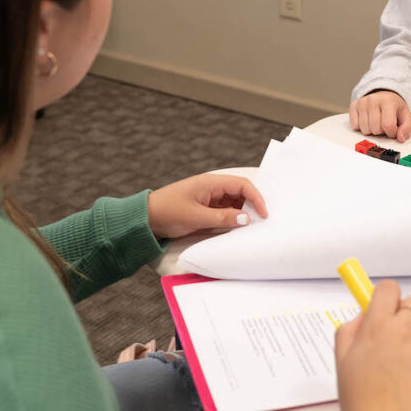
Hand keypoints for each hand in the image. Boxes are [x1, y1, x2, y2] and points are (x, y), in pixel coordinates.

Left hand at [147, 174, 268, 239]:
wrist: (146, 218)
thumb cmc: (168, 212)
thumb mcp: (197, 217)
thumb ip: (223, 218)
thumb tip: (247, 218)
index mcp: (211, 182)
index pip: (242, 185)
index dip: (256, 198)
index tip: (264, 214)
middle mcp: (212, 187)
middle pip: (240, 192)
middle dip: (252, 205)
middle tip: (262, 221)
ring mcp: (209, 197)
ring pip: (234, 202)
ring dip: (243, 213)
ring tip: (251, 227)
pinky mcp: (205, 207)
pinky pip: (225, 210)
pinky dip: (233, 217)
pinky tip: (237, 227)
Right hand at [335, 281, 410, 410]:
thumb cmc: (359, 400)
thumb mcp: (342, 361)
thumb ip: (350, 331)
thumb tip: (364, 315)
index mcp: (378, 326)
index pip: (389, 289)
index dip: (387, 298)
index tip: (385, 310)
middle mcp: (406, 332)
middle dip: (407, 320)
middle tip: (398, 344)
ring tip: (407, 378)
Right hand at [349, 90, 410, 141]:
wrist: (383, 96)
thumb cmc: (394, 108)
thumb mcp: (405, 116)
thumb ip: (406, 128)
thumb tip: (400, 138)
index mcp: (389, 101)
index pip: (388, 126)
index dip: (392, 133)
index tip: (393, 129)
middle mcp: (373, 100)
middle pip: (375, 129)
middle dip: (381, 131)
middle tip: (384, 124)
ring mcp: (362, 102)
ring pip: (365, 130)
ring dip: (371, 130)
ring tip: (376, 122)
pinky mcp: (353, 106)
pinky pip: (355, 126)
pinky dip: (361, 127)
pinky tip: (368, 121)